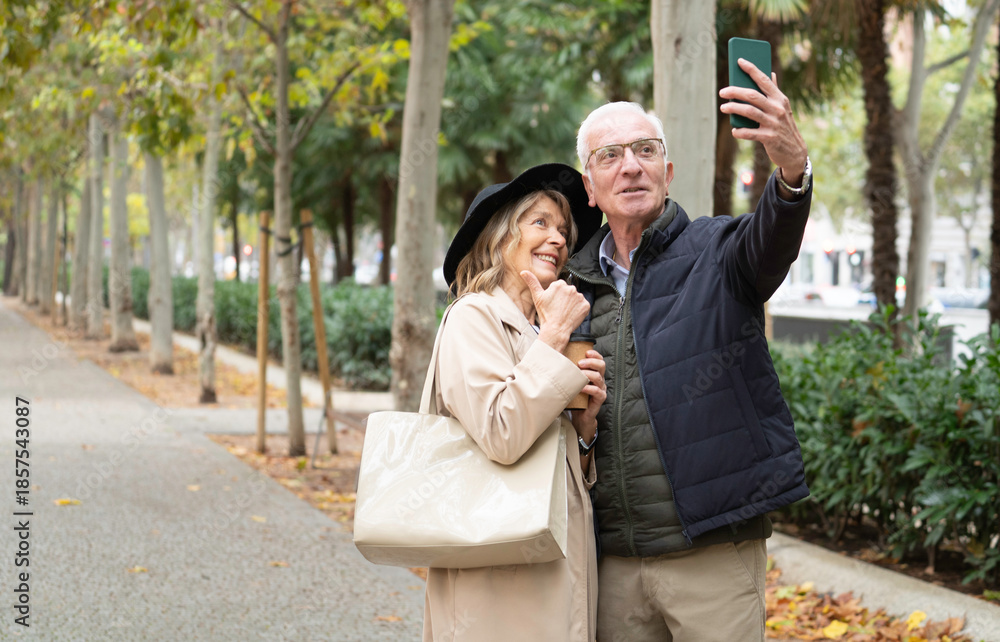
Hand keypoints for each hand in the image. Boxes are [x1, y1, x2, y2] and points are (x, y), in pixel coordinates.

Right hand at [520, 271, 589, 351]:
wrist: (555, 330)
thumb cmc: (545, 314)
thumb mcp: (537, 297)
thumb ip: (532, 282)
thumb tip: (523, 272)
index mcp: (559, 284)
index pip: (559, 287)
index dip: (556, 296)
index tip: (553, 303)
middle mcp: (571, 288)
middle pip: (568, 292)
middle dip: (564, 299)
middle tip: (558, 309)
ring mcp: (580, 297)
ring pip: (576, 298)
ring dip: (572, 304)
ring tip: (564, 312)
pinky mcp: (586, 305)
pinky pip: (583, 305)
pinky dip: (579, 310)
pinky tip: (571, 315)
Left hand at [570, 349, 606, 442]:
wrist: (580, 416)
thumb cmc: (576, 397)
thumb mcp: (573, 382)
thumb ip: (570, 372)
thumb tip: (556, 359)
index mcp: (595, 373)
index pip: (599, 360)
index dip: (595, 354)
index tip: (586, 351)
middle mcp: (599, 380)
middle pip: (602, 365)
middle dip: (591, 362)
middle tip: (580, 363)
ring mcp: (601, 389)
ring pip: (599, 377)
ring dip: (589, 374)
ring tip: (580, 373)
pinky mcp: (600, 399)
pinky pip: (597, 392)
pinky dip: (589, 388)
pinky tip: (581, 388)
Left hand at [718, 58, 807, 185]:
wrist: (795, 152)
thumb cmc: (784, 126)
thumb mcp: (783, 107)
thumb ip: (774, 91)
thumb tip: (770, 73)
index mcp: (780, 98)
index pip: (764, 80)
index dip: (752, 69)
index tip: (739, 61)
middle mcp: (777, 108)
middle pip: (753, 95)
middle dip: (735, 91)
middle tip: (722, 92)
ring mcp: (773, 123)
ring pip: (749, 112)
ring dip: (733, 109)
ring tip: (723, 108)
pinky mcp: (769, 137)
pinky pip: (750, 133)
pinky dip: (740, 132)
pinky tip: (734, 131)